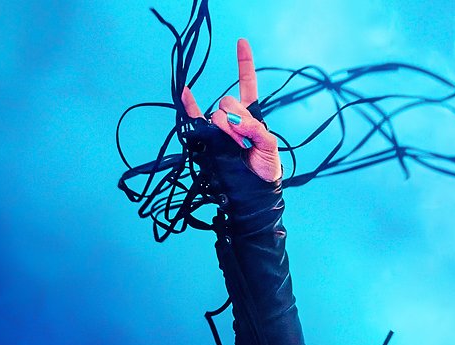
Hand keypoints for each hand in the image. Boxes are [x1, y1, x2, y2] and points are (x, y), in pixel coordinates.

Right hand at [180, 38, 282, 182]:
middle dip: (238, 119)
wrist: (252, 193)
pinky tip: (185, 92)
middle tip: (246, 142)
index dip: (244, 64)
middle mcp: (233, 117)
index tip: (241, 42)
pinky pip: (194, 117)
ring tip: (237, 147)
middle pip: (229, 101)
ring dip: (227, 128)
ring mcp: (218, 127)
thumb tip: (233, 118)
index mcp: (251, 116)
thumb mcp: (270, 147)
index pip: (248, 85)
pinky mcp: (206, 137)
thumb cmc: (265, 170)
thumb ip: (256, 129)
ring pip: (217, 113)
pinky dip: (188, 104)